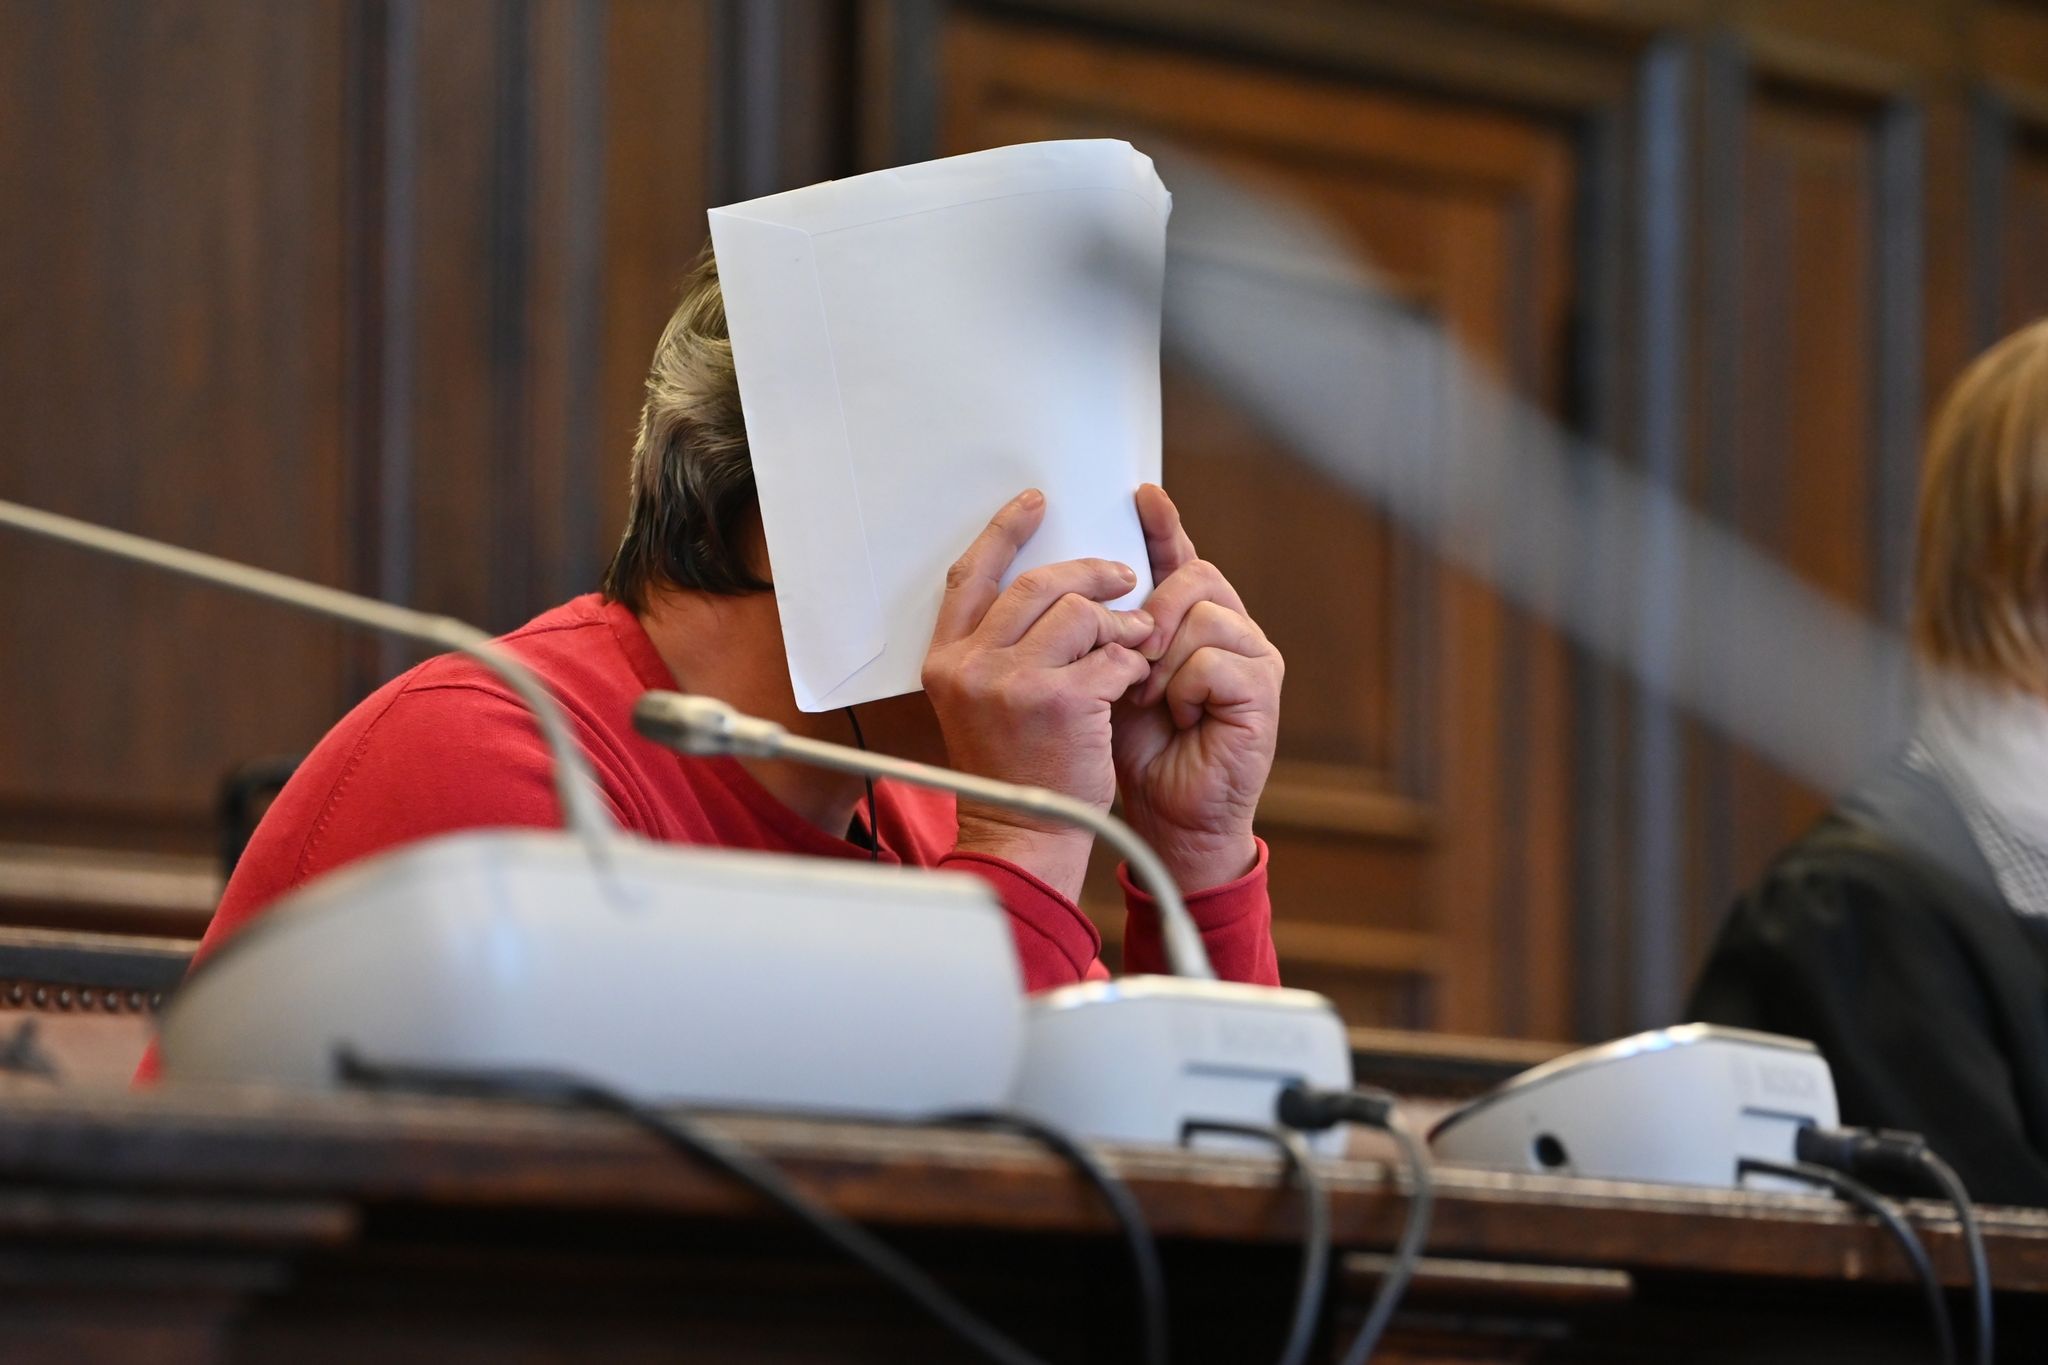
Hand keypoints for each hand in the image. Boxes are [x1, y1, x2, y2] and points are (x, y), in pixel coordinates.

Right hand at [924, 489, 1154, 898]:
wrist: (1024, 833)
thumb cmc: (1014, 768)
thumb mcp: (982, 703)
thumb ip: (1000, 649)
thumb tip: (1052, 591)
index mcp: (945, 661)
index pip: (971, 576)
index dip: (1005, 531)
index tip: (1036, 503)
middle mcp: (970, 667)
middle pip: (1037, 585)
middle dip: (1089, 574)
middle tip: (1122, 576)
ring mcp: (1012, 683)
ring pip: (1079, 614)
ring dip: (1120, 620)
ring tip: (1137, 637)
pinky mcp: (1060, 702)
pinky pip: (1111, 655)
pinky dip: (1132, 660)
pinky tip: (1135, 679)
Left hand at [1113, 484, 1281, 890]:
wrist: (1167, 816)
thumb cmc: (1135, 751)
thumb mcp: (1104, 678)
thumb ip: (1101, 633)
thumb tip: (1067, 585)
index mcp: (1188, 621)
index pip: (1177, 559)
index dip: (1162, 526)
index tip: (1140, 493)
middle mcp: (1228, 628)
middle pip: (1194, 576)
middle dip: (1150, 611)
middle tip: (1127, 657)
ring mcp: (1253, 655)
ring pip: (1202, 616)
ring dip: (1161, 659)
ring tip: (1149, 699)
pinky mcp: (1264, 688)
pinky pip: (1214, 660)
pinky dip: (1184, 689)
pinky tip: (1179, 716)